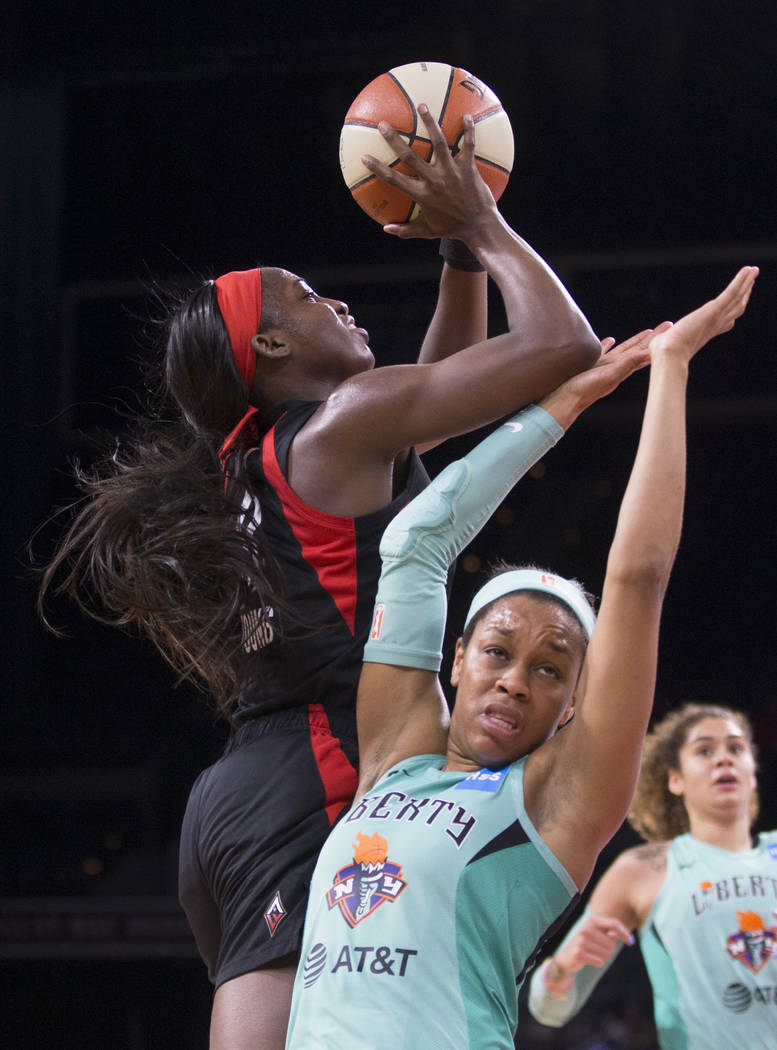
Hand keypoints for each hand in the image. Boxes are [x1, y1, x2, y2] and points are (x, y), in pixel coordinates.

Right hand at [361, 105, 498, 241]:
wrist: (478, 227)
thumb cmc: (452, 228)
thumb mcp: (427, 231)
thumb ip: (406, 230)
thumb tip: (386, 229)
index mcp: (421, 194)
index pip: (394, 179)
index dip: (378, 168)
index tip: (364, 156)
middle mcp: (434, 180)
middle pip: (410, 156)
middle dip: (395, 139)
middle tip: (383, 124)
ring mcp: (451, 172)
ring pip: (438, 143)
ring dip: (430, 123)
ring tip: (422, 105)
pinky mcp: (468, 168)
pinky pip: (468, 145)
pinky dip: (469, 130)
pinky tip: (467, 116)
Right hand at [539, 325, 668, 428]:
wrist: (565, 400)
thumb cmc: (586, 389)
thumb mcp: (610, 374)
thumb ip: (628, 363)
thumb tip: (649, 353)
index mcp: (622, 368)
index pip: (644, 350)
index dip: (656, 339)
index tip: (670, 327)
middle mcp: (616, 367)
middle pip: (638, 348)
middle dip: (652, 337)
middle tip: (667, 325)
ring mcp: (604, 366)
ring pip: (623, 349)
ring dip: (634, 341)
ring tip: (645, 332)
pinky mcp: (591, 366)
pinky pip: (603, 351)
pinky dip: (608, 345)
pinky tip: (609, 340)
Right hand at [553, 913, 633, 974]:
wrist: (566, 956)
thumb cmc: (586, 944)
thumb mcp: (597, 935)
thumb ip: (609, 933)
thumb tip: (615, 935)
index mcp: (591, 920)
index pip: (614, 923)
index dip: (624, 933)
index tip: (631, 942)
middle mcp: (586, 928)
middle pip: (612, 942)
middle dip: (609, 949)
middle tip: (597, 949)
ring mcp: (581, 940)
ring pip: (607, 953)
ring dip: (603, 956)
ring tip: (592, 954)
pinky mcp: (579, 952)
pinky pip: (599, 961)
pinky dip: (598, 962)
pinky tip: (589, 959)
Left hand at [648, 266, 758, 364]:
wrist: (668, 354)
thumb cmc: (662, 353)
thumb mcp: (664, 343)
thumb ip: (664, 337)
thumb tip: (655, 337)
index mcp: (704, 334)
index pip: (723, 322)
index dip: (731, 313)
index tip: (737, 304)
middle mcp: (714, 326)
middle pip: (735, 309)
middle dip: (743, 295)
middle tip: (750, 282)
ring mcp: (716, 317)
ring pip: (737, 299)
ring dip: (746, 284)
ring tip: (753, 271)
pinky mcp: (714, 310)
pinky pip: (732, 292)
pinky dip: (742, 281)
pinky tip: (749, 270)